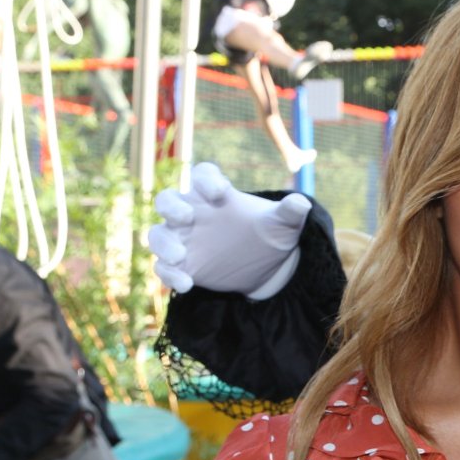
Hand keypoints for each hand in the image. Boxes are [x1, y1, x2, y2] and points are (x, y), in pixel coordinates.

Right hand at [148, 162, 309, 298]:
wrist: (266, 264)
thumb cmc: (270, 234)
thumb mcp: (284, 223)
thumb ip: (289, 212)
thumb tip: (302, 203)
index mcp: (214, 192)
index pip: (201, 175)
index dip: (206, 179)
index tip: (221, 191)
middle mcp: (192, 212)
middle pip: (166, 200)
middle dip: (172, 206)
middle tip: (187, 217)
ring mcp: (182, 239)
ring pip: (157, 235)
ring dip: (164, 243)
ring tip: (181, 255)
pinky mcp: (182, 265)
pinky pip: (164, 268)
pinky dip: (170, 275)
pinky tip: (187, 284)